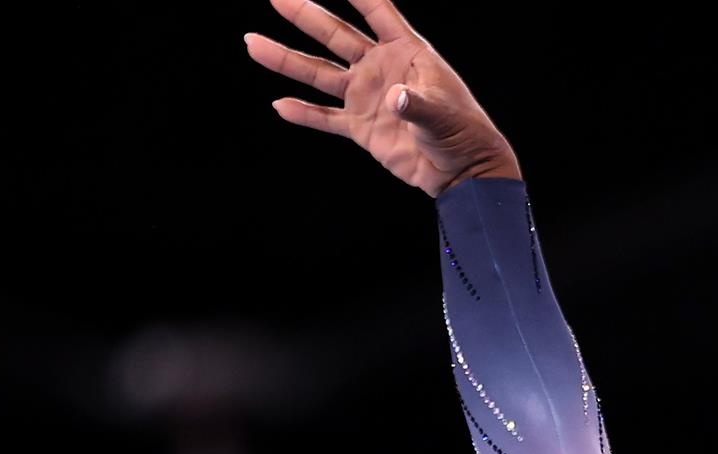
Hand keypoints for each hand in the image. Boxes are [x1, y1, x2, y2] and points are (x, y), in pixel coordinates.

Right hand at [245, 0, 521, 196]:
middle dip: (305, 15)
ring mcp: (367, 96)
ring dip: (287, 60)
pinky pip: (325, 117)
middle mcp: (381, 67)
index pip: (377, 11)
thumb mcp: (444, 115)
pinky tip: (280, 105)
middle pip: (336, 35)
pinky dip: (303, 113)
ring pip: (319, 73)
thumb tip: (394, 98)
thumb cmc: (463, 134)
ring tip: (253, 43)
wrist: (461, 173)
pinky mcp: (361, 128)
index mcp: (407, 51)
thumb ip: (419, 104)